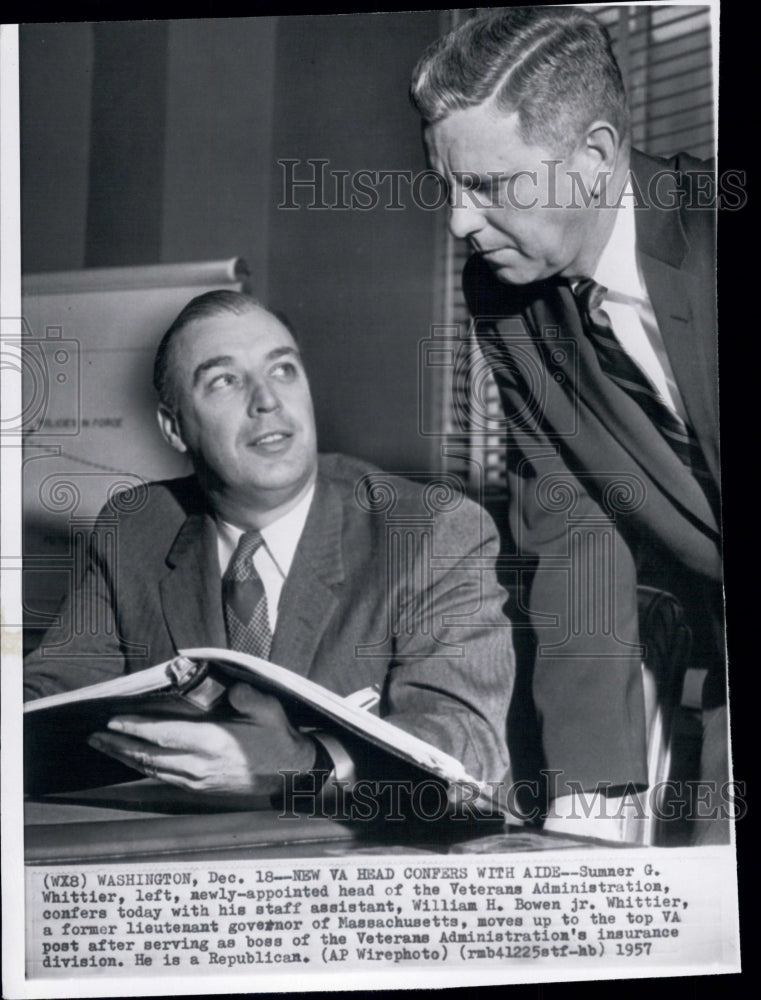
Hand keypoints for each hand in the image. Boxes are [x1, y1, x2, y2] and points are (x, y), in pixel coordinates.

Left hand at [87, 683, 315, 796]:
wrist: (290, 773)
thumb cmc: (277, 737)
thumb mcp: (269, 711)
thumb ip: (249, 698)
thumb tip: (232, 690)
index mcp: (214, 743)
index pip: (165, 736)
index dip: (136, 729)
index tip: (113, 721)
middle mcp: (201, 765)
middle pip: (149, 756)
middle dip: (119, 745)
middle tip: (94, 735)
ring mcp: (199, 780)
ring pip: (152, 770)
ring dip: (125, 757)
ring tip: (105, 746)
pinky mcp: (200, 788)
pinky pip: (163, 778)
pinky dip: (142, 768)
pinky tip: (133, 759)